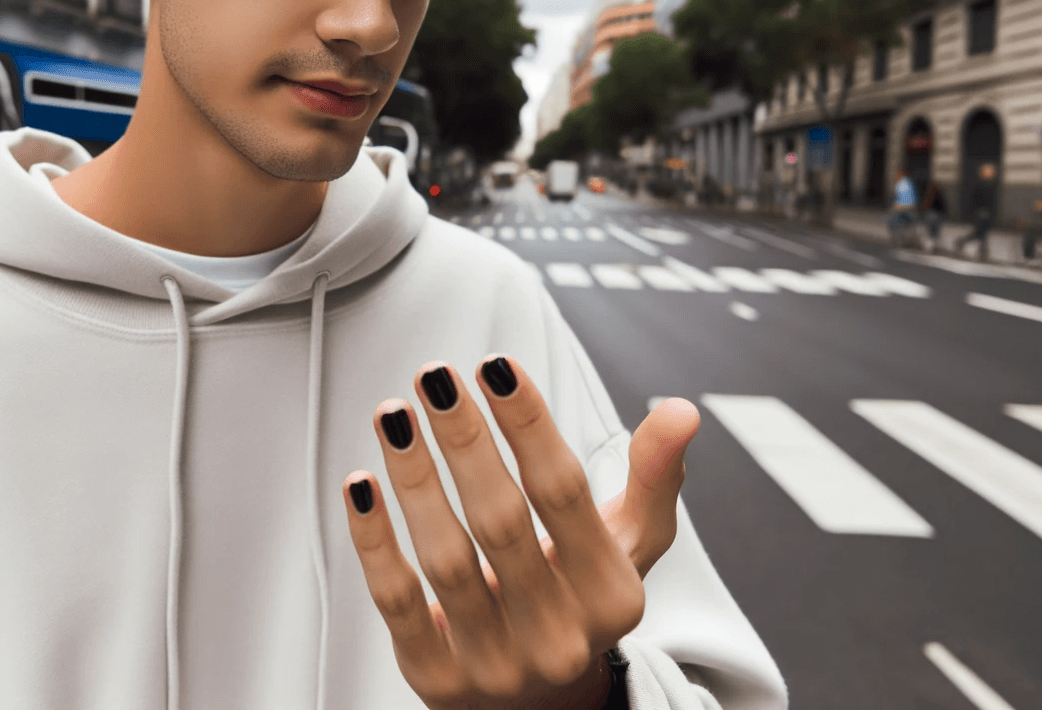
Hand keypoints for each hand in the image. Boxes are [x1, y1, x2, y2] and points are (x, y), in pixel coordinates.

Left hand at [344, 356, 699, 709]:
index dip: (527, 425)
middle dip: (465, 441)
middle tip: (434, 376)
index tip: (493, 365)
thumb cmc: (579, 594)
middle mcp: (558, 637)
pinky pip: (396, 602)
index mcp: (613, 596)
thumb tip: (681, 410)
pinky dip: (375, 541)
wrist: (537, 702)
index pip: (563, 494)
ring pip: (445, 560)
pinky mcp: (436, 678)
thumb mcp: (631, 544)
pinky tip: (361, 483)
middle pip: (502, 522)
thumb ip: (653, 477)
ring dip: (414, 479)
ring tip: (393, 413)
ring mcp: (495, 663)